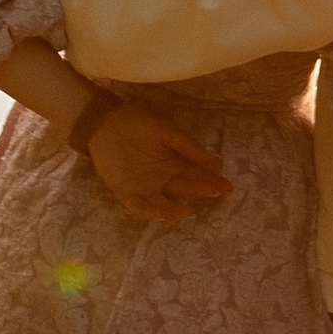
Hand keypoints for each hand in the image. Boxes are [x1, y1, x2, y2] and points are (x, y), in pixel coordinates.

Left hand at [87, 102, 231, 222]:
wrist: (105, 122)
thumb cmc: (136, 123)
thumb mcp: (165, 131)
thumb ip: (186, 146)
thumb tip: (212, 160)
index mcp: (172, 162)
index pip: (196, 174)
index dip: (211, 180)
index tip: (227, 184)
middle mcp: (162, 178)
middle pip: (185, 188)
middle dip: (201, 191)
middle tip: (217, 193)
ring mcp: (145, 187)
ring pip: (165, 203)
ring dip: (176, 208)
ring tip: (190, 209)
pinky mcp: (127, 192)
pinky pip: (141, 206)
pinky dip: (152, 211)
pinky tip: (163, 210)